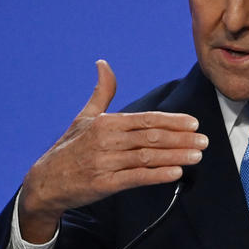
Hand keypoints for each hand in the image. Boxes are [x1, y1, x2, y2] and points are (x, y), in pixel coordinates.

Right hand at [18, 60, 207, 242]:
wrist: (45, 182)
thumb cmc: (69, 147)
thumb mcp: (84, 117)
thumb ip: (102, 92)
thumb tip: (103, 63)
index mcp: (106, 123)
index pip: (146, 119)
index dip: (172, 121)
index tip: (193, 124)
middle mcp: (107, 141)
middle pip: (151, 137)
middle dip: (181, 139)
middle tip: (204, 141)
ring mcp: (105, 163)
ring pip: (148, 157)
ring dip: (175, 156)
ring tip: (196, 156)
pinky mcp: (104, 184)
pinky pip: (136, 178)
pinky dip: (157, 175)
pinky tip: (175, 173)